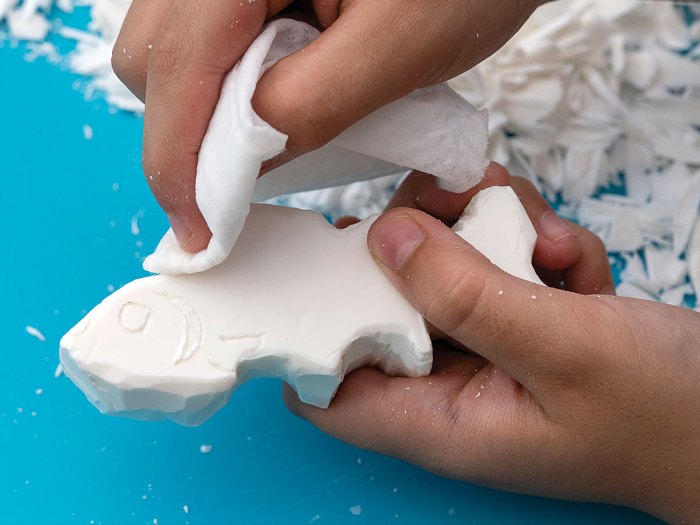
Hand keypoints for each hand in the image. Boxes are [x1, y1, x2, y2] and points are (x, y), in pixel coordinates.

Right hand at [112, 0, 544, 250]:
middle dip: (185, 136)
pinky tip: (272, 98)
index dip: (176, 163)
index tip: (198, 229)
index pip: (175, 67)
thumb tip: (242, 159)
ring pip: (172, 51)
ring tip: (269, 136)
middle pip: (153, 59)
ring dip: (205, 112)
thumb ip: (308, 104)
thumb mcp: (397, 50)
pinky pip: (208, 41)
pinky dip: (226, 86)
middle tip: (237, 185)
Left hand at [284, 166, 699, 523]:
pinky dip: (531, 244)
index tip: (333, 258)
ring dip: (488, 232)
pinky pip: (497, 263)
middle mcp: (450, 384)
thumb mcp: (561, 348)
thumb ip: (467, 294)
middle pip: (384, 302)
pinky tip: (573, 261)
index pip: (328, 389)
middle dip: (420, 242)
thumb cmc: (664, 414)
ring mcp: (486, 347)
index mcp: (439, 421)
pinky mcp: (520, 319)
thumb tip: (385, 236)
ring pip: (444, 267)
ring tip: (544, 239)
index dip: (313, 327)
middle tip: (463, 203)